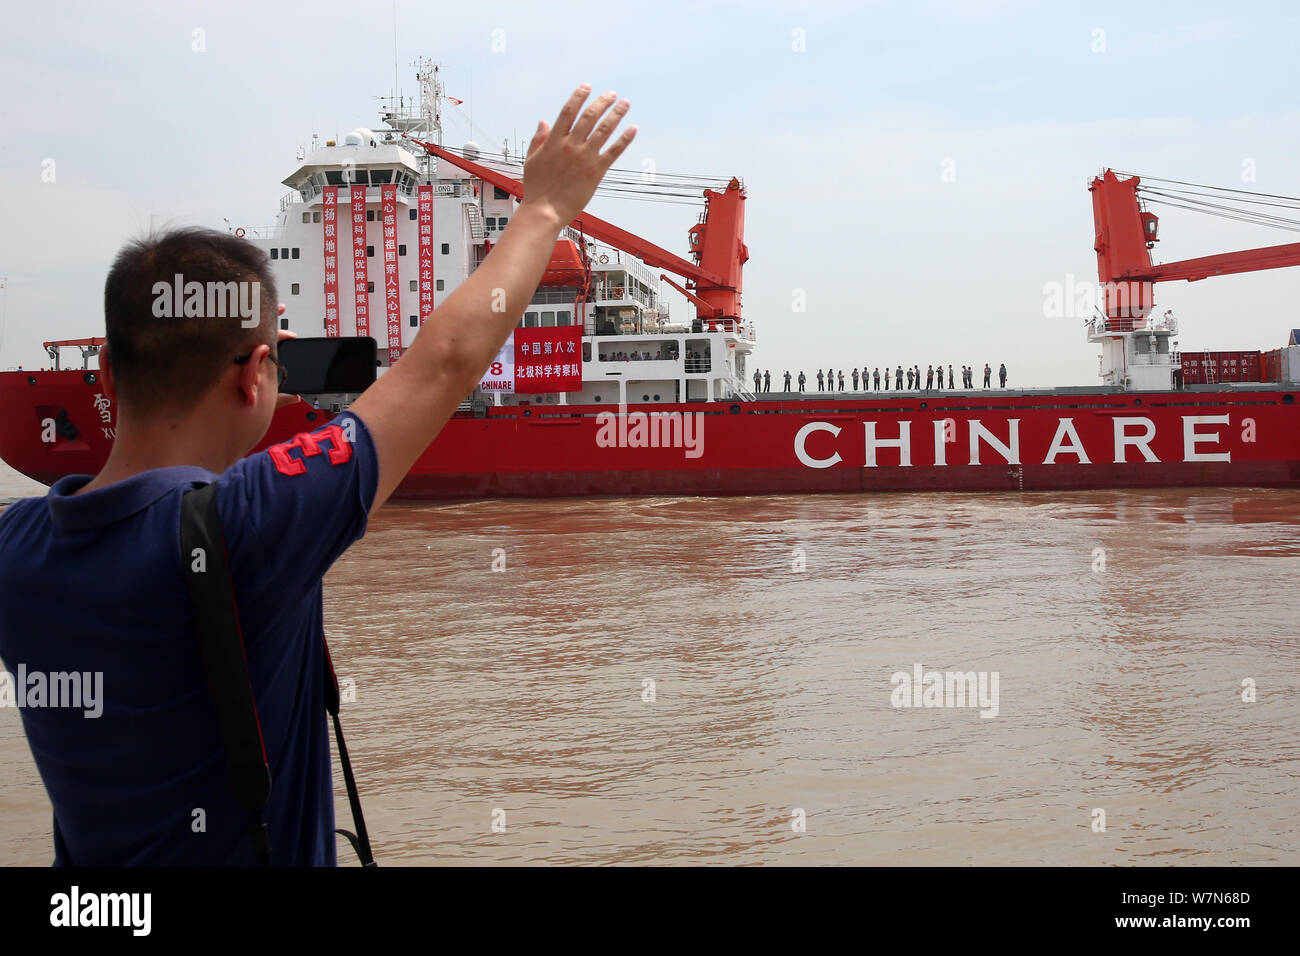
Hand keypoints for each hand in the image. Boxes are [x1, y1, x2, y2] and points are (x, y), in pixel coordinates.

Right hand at [520, 85, 635, 227]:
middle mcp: (571, 146)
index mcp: (554, 141)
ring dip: (616, 114)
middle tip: (612, 94)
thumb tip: (543, 122)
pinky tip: (632, 129)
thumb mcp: (531, 160)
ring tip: (625, 104)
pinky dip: (624, 139)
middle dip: (602, 102)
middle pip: (589, 116)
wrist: (545, 211)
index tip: (587, 87)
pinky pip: (613, 152)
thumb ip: (538, 140)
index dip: (579, 96)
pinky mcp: (596, 172)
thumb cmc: (536, 188)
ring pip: (604, 130)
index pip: (568, 111)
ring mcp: (584, 158)